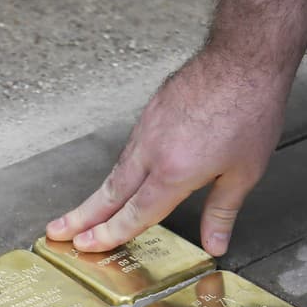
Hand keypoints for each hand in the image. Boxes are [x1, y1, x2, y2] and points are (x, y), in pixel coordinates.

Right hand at [45, 51, 290, 255]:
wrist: (243, 60)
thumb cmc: (249, 112)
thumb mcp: (244, 173)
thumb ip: (222, 211)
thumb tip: (214, 244)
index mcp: (174, 172)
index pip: (135, 213)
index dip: (110, 234)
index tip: (88, 246)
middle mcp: (152, 151)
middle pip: (111, 192)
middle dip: (83, 216)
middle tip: (57, 231)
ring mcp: (149, 127)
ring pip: (118, 169)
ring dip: (98, 193)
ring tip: (82, 212)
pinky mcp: (152, 110)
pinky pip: (130, 147)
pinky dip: (119, 168)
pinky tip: (121, 176)